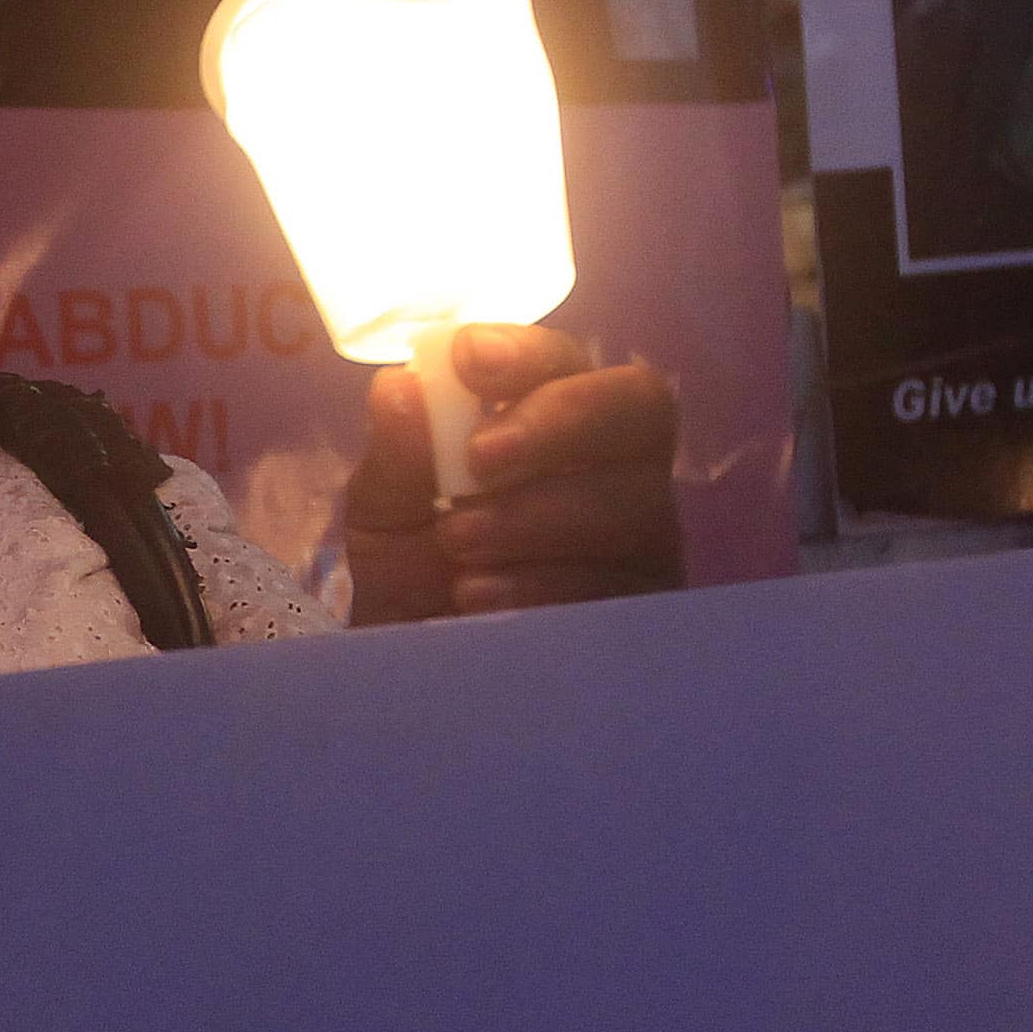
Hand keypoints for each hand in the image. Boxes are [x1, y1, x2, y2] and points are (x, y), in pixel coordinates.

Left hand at [346, 324, 681, 623]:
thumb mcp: (387, 514)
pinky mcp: (646, 610)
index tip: (470, 358)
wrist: (419, 679)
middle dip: (557, 423)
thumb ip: (396, 454)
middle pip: (640, 408)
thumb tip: (400, 386)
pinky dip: (542, 584)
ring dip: (533, 516)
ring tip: (458, 546)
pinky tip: (482, 597)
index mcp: (551, 427)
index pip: (569, 363)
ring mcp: (640, 543)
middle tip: (480, 458)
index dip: (531, 352)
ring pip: (632, 501)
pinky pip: (621, 583)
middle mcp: (612, 473)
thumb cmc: (413, 577)